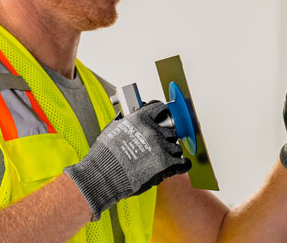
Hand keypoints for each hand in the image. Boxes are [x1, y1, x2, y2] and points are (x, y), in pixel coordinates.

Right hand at [64, 101, 190, 220]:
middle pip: (171, 130)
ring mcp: (161, 148)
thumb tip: (127, 114)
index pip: (160, 108)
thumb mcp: (112, 129)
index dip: (161, 114)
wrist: (102, 177)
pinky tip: (176, 166)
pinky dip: (181, 165)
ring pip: (177, 147)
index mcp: (140, 119)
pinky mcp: (166, 165)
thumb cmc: (104, 156)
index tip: (161, 118)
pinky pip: (184, 163)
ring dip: (171, 153)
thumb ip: (124, 120)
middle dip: (165, 138)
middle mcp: (153, 131)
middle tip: (157, 145)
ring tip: (161, 159)